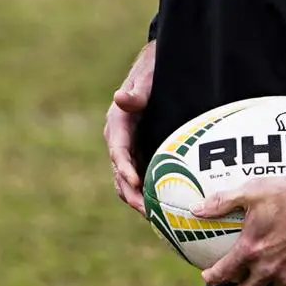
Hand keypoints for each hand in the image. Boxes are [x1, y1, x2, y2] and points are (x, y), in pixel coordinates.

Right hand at [104, 41, 158, 213]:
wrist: (157, 68)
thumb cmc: (152, 71)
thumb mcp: (146, 77)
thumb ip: (136, 91)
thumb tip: (120, 98)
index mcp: (118, 124)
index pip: (117, 150)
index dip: (124, 168)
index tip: (135, 181)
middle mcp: (120, 139)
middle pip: (121, 172)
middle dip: (131, 193)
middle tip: (146, 211)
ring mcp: (130, 149)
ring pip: (129, 179)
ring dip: (138, 197)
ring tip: (155, 218)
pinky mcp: (141, 153)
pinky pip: (143, 176)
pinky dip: (149, 192)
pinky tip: (167, 207)